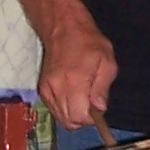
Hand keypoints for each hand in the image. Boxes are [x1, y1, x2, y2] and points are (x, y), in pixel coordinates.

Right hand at [40, 14, 117, 129]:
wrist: (63, 28)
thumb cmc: (89, 42)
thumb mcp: (106, 62)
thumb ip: (103, 88)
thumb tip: (99, 108)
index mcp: (73, 82)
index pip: (79, 117)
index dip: (91, 118)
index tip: (98, 108)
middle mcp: (56, 89)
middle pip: (69, 122)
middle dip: (83, 118)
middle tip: (92, 103)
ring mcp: (46, 90)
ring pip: (61, 118)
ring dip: (74, 114)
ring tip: (83, 96)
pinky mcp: (42, 89)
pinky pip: (54, 109)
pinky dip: (65, 108)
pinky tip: (73, 94)